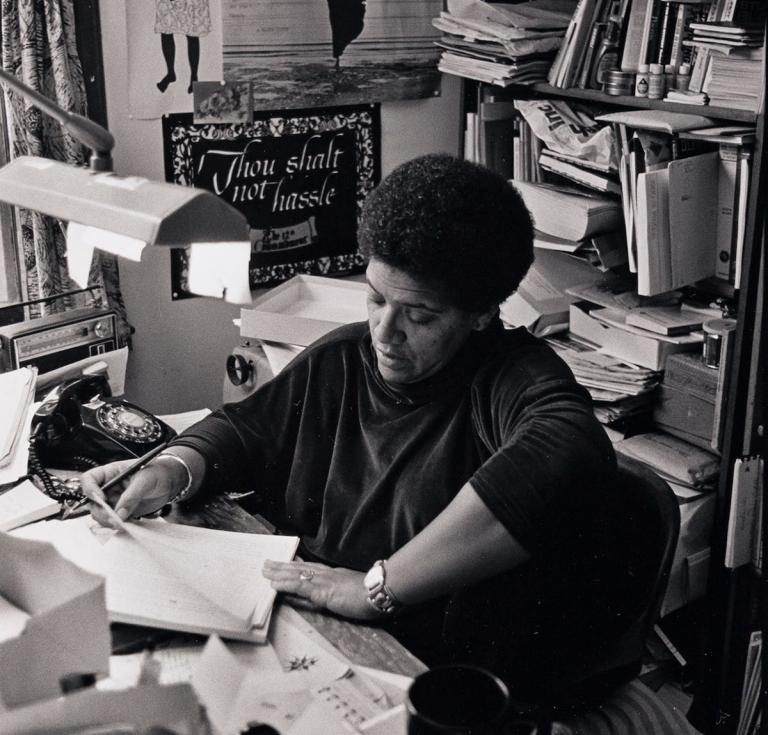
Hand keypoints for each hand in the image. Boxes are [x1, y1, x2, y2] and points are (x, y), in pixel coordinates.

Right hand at [81, 458, 184, 527]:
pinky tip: (129, 525)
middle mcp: (108, 487)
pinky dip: (118, 525)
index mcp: (110, 472)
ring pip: (100, 514)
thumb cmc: (158, 472)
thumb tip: (119, 514)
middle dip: (101, 512)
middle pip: (92, 502)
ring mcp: (113, 500)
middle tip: (115, 519)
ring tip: (124, 524)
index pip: (89, 479)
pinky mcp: (121, 511)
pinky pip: (112, 521)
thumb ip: (131, 496)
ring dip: (108, 521)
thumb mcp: (146, 479)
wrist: (170, 481)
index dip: (90, 490)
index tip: (101, 499)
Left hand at [262, 560, 381, 620]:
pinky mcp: (323, 591)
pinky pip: (300, 586)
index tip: (285, 563)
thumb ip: (346, 589)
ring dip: (279, 572)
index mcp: (336, 575)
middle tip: (267, 563)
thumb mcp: (356, 588)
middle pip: (301, 568)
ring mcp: (324, 581)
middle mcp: (328, 574)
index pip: (312, 569)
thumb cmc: (374, 592)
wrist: (382, 591)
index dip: (297, 566)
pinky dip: (286, 584)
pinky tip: (274, 584)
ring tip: (265, 570)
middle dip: (283, 566)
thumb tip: (340, 592)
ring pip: (297, 575)